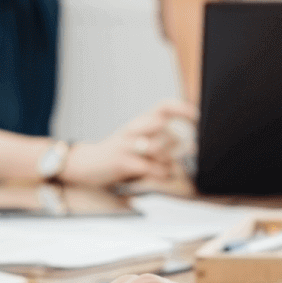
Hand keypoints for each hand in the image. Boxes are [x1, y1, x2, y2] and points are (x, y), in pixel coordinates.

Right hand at [60, 99, 196, 187]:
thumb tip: (188, 144)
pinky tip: (159, 176)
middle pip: (165, 130)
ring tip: (167, 169)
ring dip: (169, 162)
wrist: (85, 163)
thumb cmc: (116, 153)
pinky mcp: (122, 162)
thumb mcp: (135, 140)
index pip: (163, 106)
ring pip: (159, 149)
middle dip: (177, 145)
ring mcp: (127, 145)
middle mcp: (133, 129)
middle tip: (181, 154)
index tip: (196, 116)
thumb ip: (158, 139)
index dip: (182, 109)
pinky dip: (160, 174)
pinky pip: (150, 167)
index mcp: (138, 122)